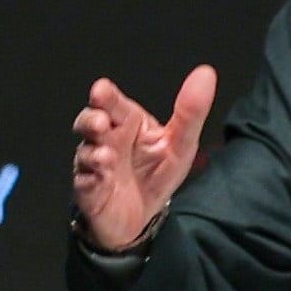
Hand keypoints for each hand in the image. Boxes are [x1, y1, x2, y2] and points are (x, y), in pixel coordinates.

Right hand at [71, 66, 216, 250]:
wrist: (142, 216)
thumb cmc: (156, 173)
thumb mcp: (180, 144)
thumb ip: (190, 112)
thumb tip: (206, 73)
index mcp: (126, 123)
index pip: (114, 104)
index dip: (106, 96)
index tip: (101, 90)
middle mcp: (105, 139)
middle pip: (90, 122)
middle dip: (91, 120)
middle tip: (100, 121)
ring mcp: (93, 165)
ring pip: (85, 153)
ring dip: (93, 153)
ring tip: (106, 156)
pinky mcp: (89, 191)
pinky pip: (85, 183)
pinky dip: (91, 180)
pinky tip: (100, 178)